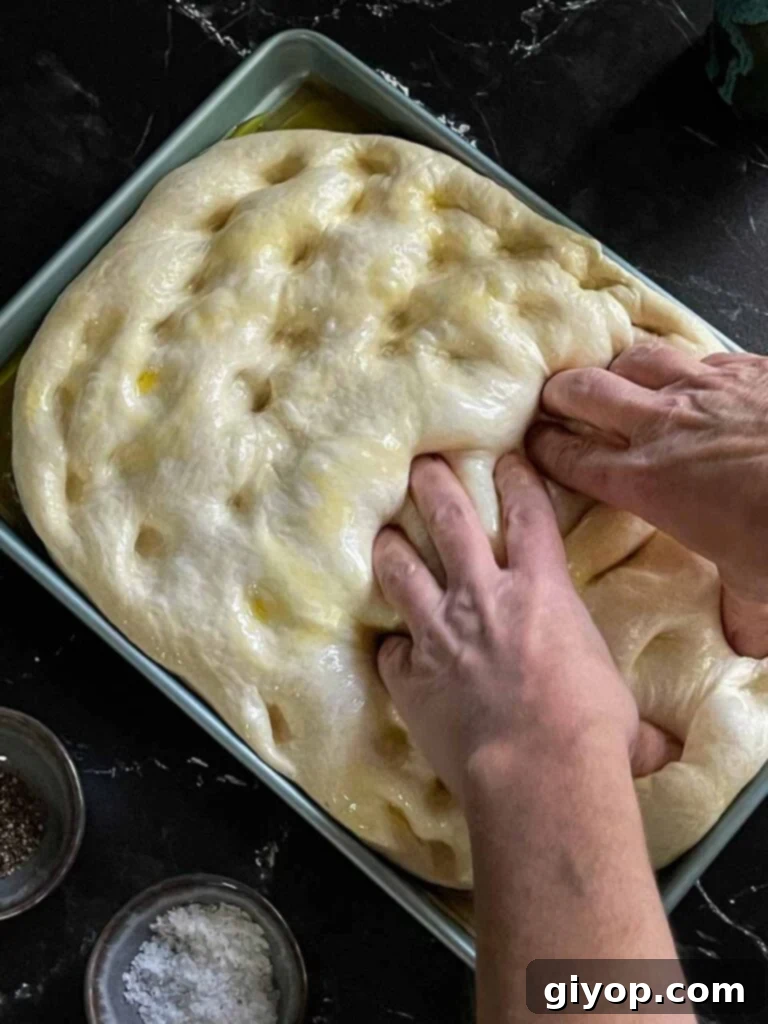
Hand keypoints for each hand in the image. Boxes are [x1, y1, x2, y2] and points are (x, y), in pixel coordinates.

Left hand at [372, 454, 679, 806]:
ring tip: (382, 535)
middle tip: (422, 466)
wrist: (537, 771)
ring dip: (391, 550)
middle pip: (451, 522)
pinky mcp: (410, 674)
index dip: (517, 480)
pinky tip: (388, 648)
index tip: (505, 459)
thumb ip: (624, 711)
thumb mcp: (618, 704)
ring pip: (403, 572)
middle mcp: (484, 598)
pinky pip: (390, 652)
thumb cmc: (591, 731)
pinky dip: (390, 648)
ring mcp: (439, 632)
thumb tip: (663, 748)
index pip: (529, 516)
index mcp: (541, 591)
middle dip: (434, 487)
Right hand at [527, 335, 767, 657]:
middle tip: (555, 401)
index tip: (531, 445)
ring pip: (637, 358)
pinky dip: (685, 367)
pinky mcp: (746, 367)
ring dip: (619, 368)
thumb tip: (743, 644)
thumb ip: (739, 611)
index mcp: (646, 481)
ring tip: (618, 378)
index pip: (573, 457)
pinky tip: (697, 381)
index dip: (544, 448)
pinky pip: (699, 356)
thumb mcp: (759, 588)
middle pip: (585, 392)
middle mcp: (662, 427)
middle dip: (560, 394)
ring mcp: (704, 389)